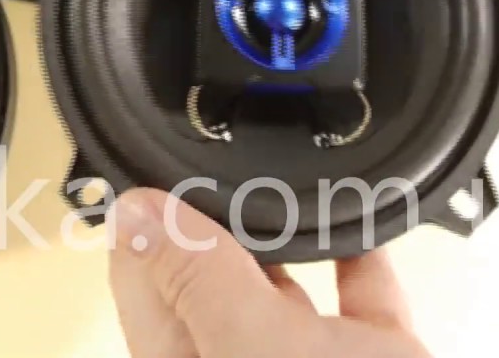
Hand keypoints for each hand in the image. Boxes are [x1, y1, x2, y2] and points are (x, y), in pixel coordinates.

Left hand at [108, 188, 429, 357]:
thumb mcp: (259, 352)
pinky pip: (359, 304)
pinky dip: (358, 262)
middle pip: (209, 280)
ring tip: (278, 183)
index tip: (159, 165)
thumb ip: (197, 283)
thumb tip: (140, 213)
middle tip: (219, 159)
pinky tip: (358, 229)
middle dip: (211, 219)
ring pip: (280, 290)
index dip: (147, 220)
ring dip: (281, 234)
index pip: (144, 282)